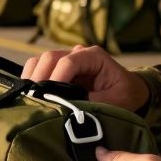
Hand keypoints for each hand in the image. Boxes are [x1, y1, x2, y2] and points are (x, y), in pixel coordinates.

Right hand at [21, 45, 148, 110]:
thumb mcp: (117, 101)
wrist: (128, 91)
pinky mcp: (57, 70)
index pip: (68, 62)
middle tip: (36, 103)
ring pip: (39, 62)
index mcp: (94, 56)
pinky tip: (32, 99)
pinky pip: (37, 71)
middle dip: (40, 79)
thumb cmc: (124, 94)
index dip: (56, 79)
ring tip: (32, 101)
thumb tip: (69, 108)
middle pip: (49, 58)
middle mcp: (77, 53)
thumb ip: (94, 103)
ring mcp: (65, 60)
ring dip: (33, 80)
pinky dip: (31, 83)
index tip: (50, 99)